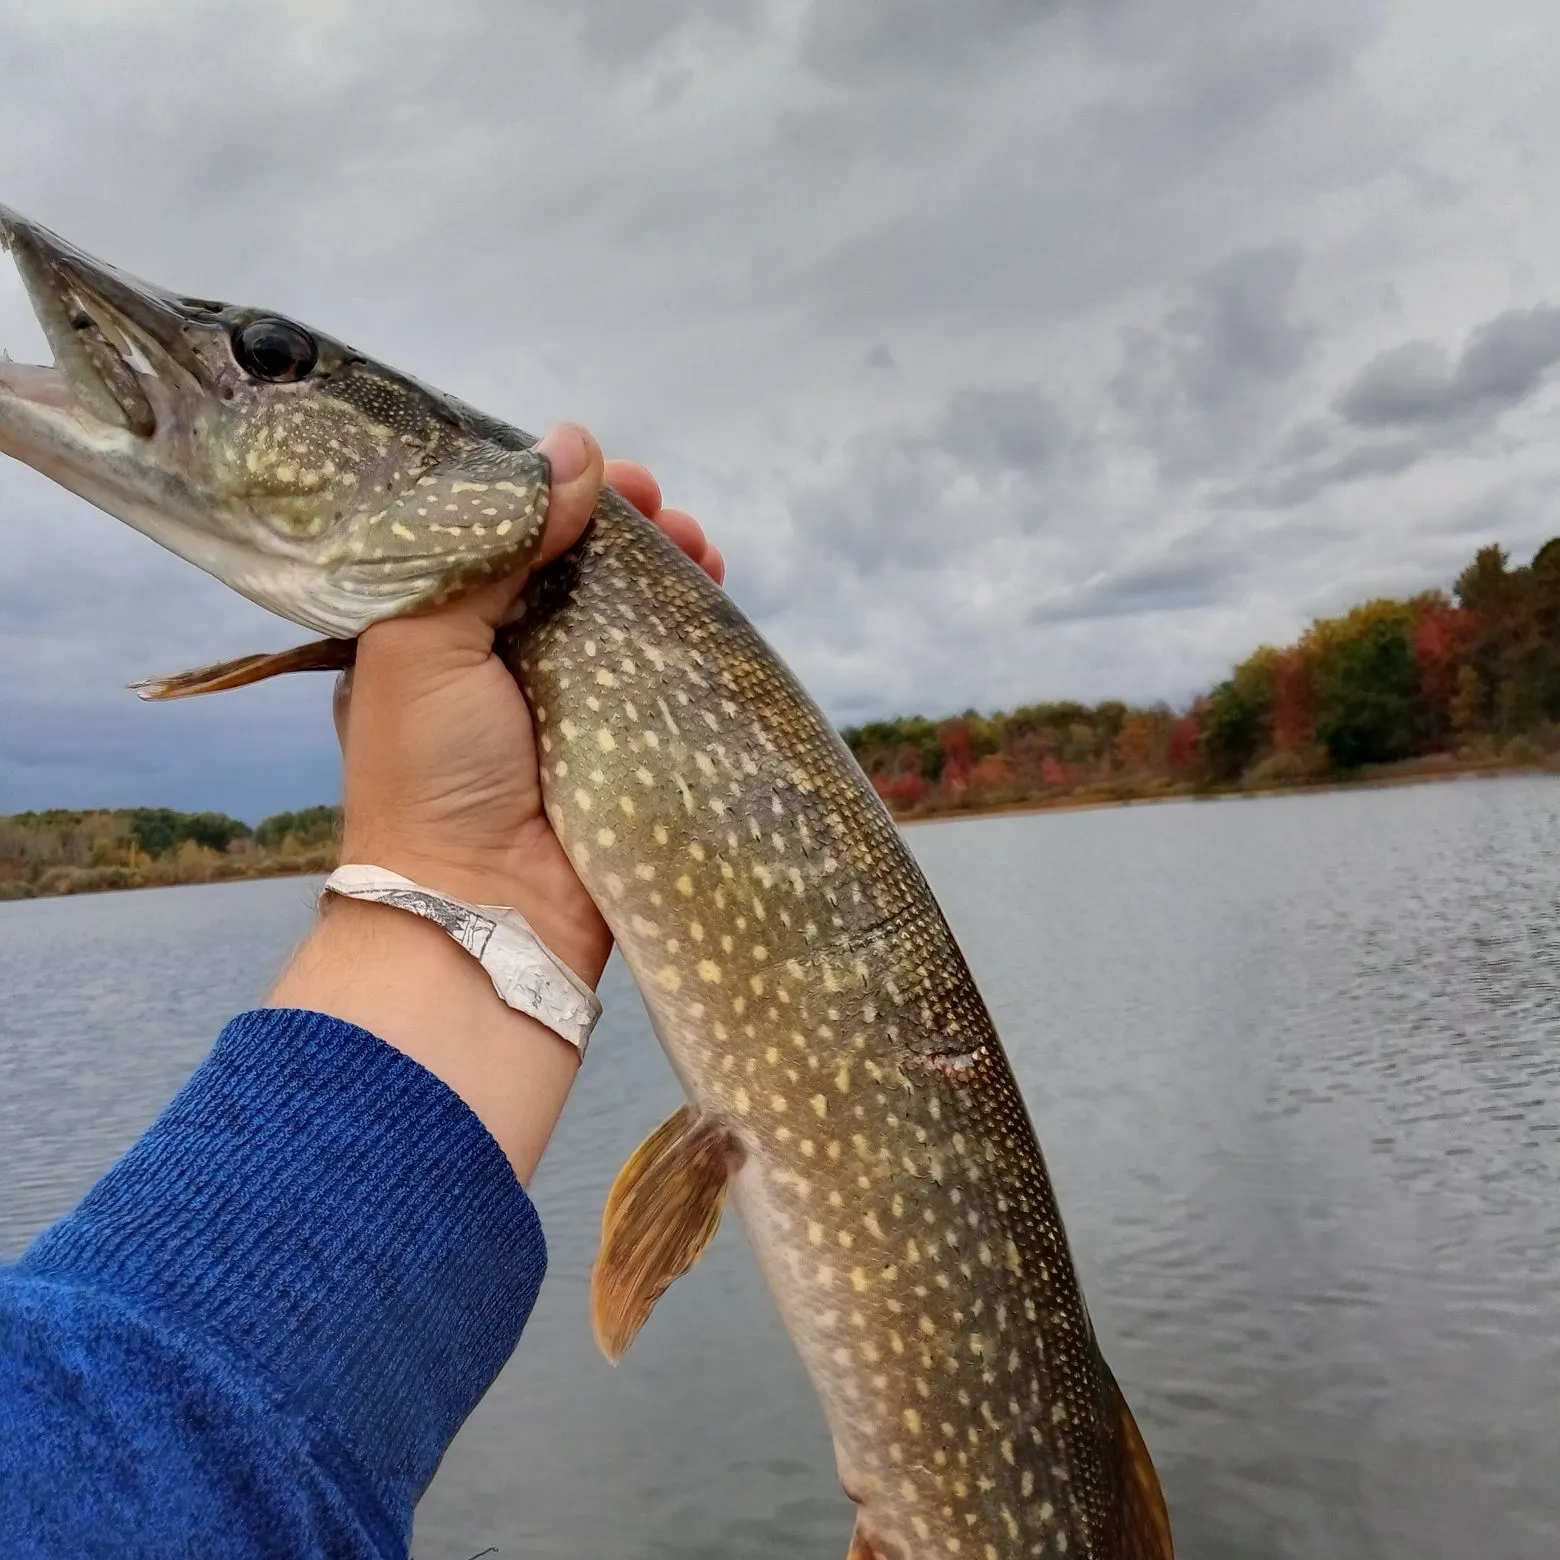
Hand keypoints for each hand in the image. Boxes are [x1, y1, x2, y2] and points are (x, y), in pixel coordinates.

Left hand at [331, 423, 724, 985]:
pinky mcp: (627, 747)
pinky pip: (667, 675)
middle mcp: (503, 661)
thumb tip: (571, 448)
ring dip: (668, 572)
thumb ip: (490, 542)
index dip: (552, 496)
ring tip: (701, 545)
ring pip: (629, 615)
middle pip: (575, 569)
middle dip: (624, 530)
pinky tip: (717, 598)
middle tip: (662, 508)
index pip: (501, 538)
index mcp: (439, 631)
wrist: (479, 910)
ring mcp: (571, 707)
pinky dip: (694, 634)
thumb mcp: (424, 639)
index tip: (599, 473)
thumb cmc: (428, 775)